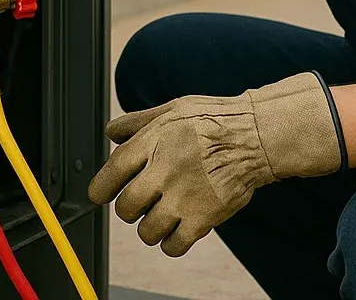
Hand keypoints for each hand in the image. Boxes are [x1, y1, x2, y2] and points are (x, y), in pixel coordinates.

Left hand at [87, 71, 344, 256]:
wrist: (255, 136)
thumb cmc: (214, 119)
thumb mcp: (173, 109)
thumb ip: (139, 122)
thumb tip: (111, 132)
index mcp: (153, 141)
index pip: (112, 172)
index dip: (100, 189)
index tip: (100, 196)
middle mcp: (164, 170)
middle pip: (126, 208)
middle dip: (129, 209)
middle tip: (140, 203)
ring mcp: (182, 197)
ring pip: (146, 232)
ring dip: (150, 227)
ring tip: (162, 215)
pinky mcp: (202, 218)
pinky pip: (173, 246)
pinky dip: (171, 243)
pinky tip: (177, 229)